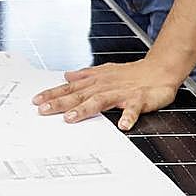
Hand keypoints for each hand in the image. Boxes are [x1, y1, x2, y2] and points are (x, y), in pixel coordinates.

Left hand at [31, 59, 180, 130]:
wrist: (159, 69)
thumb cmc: (131, 74)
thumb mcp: (104, 72)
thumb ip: (85, 76)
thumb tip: (66, 76)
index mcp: (95, 82)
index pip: (70, 88)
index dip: (52, 94)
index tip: (36, 101)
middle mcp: (105, 86)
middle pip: (79, 95)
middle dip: (60, 103)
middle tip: (43, 110)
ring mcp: (121, 93)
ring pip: (99, 101)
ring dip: (84, 109)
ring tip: (70, 118)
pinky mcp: (139, 99)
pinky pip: (133, 109)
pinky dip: (128, 116)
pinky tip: (123, 125)